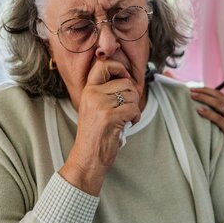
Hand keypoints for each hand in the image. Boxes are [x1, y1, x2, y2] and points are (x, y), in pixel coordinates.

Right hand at [60, 60, 139, 194]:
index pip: (103, 65)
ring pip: (132, 95)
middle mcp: (92, 94)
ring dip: (134, 108)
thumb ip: (106, 92)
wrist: (87, 157)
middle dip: (133, 96)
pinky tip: (128, 124)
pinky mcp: (110, 116)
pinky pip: (134, 108)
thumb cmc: (95, 134)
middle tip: (126, 110)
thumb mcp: (94, 107)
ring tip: (125, 118)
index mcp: (88, 90)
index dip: (119, 67)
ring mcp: (100, 105)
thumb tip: (130, 80)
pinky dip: (136, 117)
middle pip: (126, 82)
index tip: (125, 78)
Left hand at [191, 87, 223, 159]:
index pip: (219, 93)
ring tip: (193, 97)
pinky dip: (208, 113)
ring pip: (217, 104)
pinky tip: (199, 111)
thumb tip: (209, 110)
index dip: (207, 90)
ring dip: (204, 99)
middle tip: (191, 89)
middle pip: (217, 95)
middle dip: (203, 91)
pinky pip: (218, 118)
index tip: (196, 88)